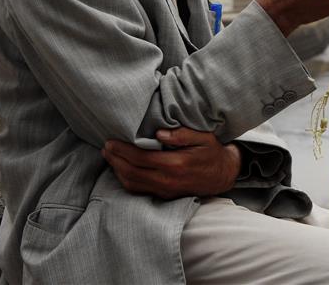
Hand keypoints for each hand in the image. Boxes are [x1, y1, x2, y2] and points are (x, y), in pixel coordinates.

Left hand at [102, 128, 240, 198]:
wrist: (222, 175)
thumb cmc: (212, 152)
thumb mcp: (203, 137)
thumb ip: (182, 134)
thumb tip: (159, 134)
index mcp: (175, 164)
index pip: (140, 158)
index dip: (122, 151)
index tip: (111, 141)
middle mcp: (167, 180)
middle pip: (132, 172)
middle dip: (115, 159)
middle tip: (105, 147)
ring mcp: (165, 190)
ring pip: (133, 184)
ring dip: (117, 171)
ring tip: (110, 157)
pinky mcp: (164, 195)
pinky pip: (140, 190)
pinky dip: (126, 181)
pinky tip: (121, 170)